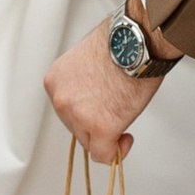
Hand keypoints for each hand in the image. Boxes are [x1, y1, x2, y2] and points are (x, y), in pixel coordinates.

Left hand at [45, 17, 162, 167]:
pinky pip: (103, 154)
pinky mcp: (100, 127)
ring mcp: (78, 115)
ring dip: (107, 135)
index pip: (67, 109)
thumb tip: (93, 100)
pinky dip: (115, 152)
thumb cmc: (122, 43)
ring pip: (90, 142)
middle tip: (118, 110)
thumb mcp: (87, 61)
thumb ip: (82, 84)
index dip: (87, 112)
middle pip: (75, 127)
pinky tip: (126, 139)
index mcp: (56, 80)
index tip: (101, 108)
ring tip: (124, 115)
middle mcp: (60, 98)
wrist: (137, 40)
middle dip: (96, 123)